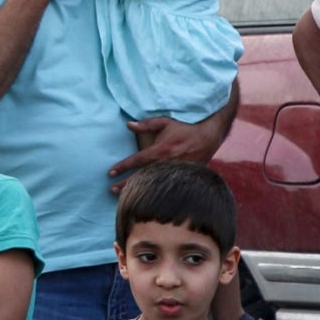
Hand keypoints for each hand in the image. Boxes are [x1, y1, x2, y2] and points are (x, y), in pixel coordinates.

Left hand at [108, 114, 231, 184]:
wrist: (209, 136)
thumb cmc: (185, 128)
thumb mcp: (166, 122)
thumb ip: (146, 124)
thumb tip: (129, 124)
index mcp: (160, 150)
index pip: (137, 160)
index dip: (122, 167)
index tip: (110, 172)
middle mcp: (167, 163)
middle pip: (142, 176)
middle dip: (126, 184)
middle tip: (111, 189)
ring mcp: (175, 172)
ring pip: (153, 184)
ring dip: (139, 190)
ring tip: (123, 196)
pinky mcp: (183, 177)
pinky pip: (166, 186)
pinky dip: (155, 191)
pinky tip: (147, 197)